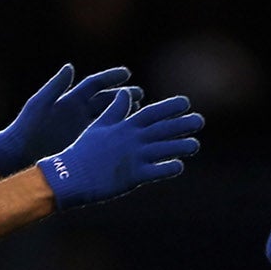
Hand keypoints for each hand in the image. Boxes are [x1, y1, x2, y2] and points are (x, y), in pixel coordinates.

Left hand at [0, 63, 133, 175]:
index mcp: (69, 99)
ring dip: (124, 115)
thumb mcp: (39, 104)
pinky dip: (115, 133)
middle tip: (141, 94)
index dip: (110, 78)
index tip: (126, 74)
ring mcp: (81, 128)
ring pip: (108, 118)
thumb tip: (70, 67)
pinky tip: (127, 136)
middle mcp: (78, 111)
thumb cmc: (26, 127)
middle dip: (124, 96)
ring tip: (140, 114)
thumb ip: (55, 87)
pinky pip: (102, 136)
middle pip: (106, 100)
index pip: (94, 84)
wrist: (18, 152)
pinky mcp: (81, 143)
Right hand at [39, 91, 202, 209]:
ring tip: (196, 144)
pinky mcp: (132, 176)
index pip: (152, 112)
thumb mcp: (98, 125)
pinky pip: (156, 172)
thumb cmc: (82, 151)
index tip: (185, 103)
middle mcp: (132, 139)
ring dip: (181, 146)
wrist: (70, 175)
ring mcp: (133, 157)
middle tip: (200, 120)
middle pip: (163, 129)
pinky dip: (168, 168)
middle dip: (182, 124)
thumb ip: (115, 110)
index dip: (170, 107)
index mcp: (124, 126)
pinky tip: (179, 166)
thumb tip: (126, 93)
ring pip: (163, 149)